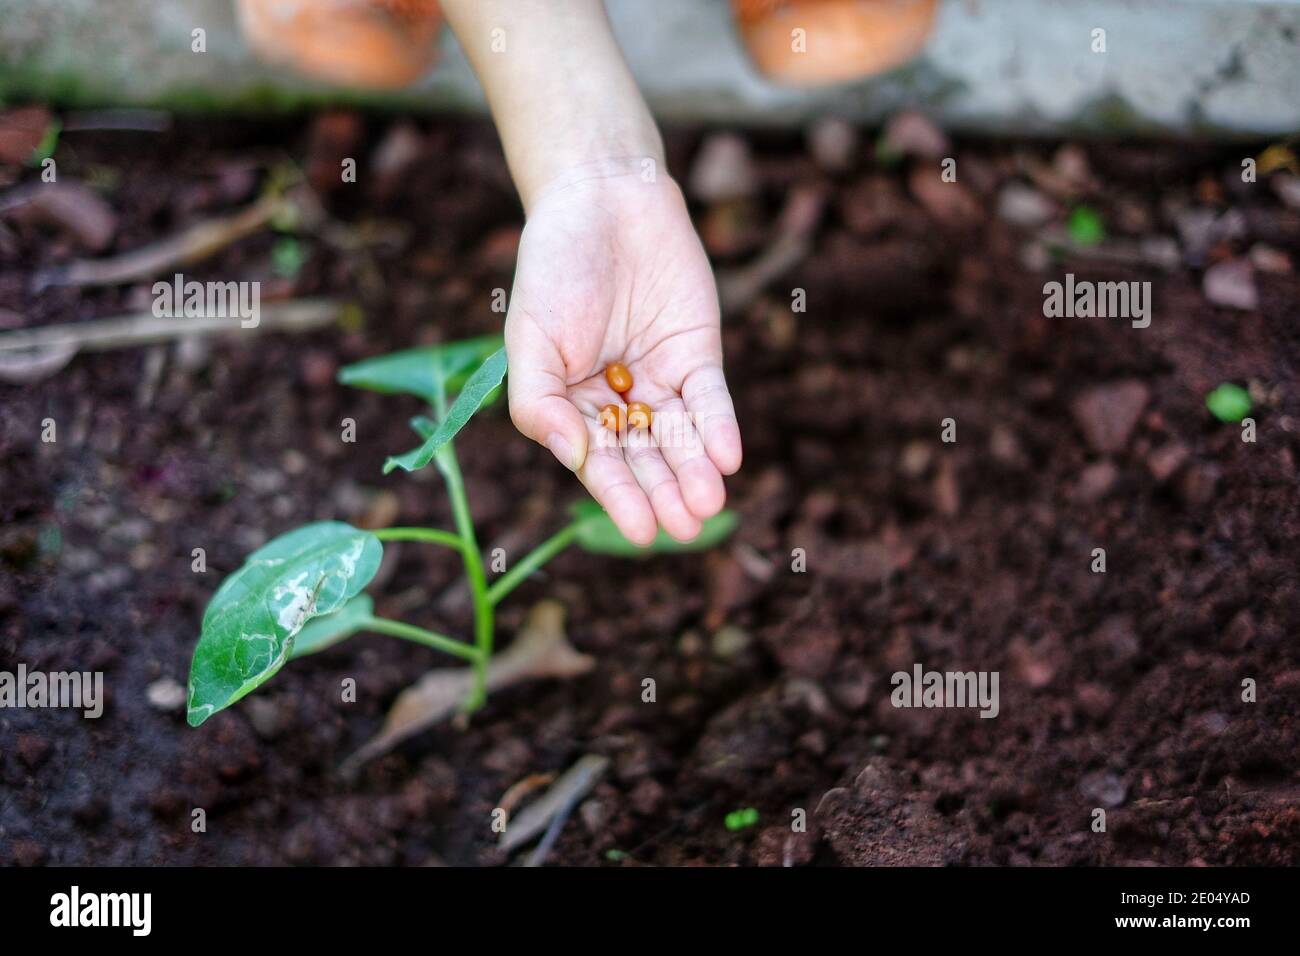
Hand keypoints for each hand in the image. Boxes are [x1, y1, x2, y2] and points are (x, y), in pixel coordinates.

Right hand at [505, 164, 742, 545]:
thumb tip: (573, 456)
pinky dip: (718, 427)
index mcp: (571, 406)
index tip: (643, 533)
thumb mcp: (530, 338)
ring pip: (681, 438)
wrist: (603, 196)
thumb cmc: (553, 267)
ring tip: (709, 506)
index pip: (599, 462)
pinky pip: (710, 400)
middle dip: (665, 493)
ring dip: (695, 472)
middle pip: (645, 459)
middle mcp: (617, 402)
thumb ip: (539, 402)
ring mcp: (660, 379)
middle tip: (686, 528)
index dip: (620, 497)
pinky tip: (727, 456)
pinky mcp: (697, 355)